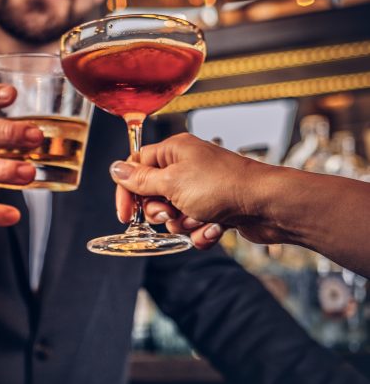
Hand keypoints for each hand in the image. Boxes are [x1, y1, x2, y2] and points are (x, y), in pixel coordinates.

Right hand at [111, 133, 283, 249]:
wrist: (268, 205)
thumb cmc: (223, 187)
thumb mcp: (172, 183)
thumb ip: (140, 180)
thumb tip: (115, 169)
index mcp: (174, 152)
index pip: (136, 166)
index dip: (128, 191)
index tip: (126, 215)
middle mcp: (187, 167)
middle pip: (153, 193)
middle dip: (158, 211)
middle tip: (168, 214)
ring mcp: (202, 188)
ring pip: (173, 214)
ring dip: (182, 224)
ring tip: (198, 220)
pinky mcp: (216, 208)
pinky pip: (194, 225)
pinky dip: (200, 231)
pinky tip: (214, 229)